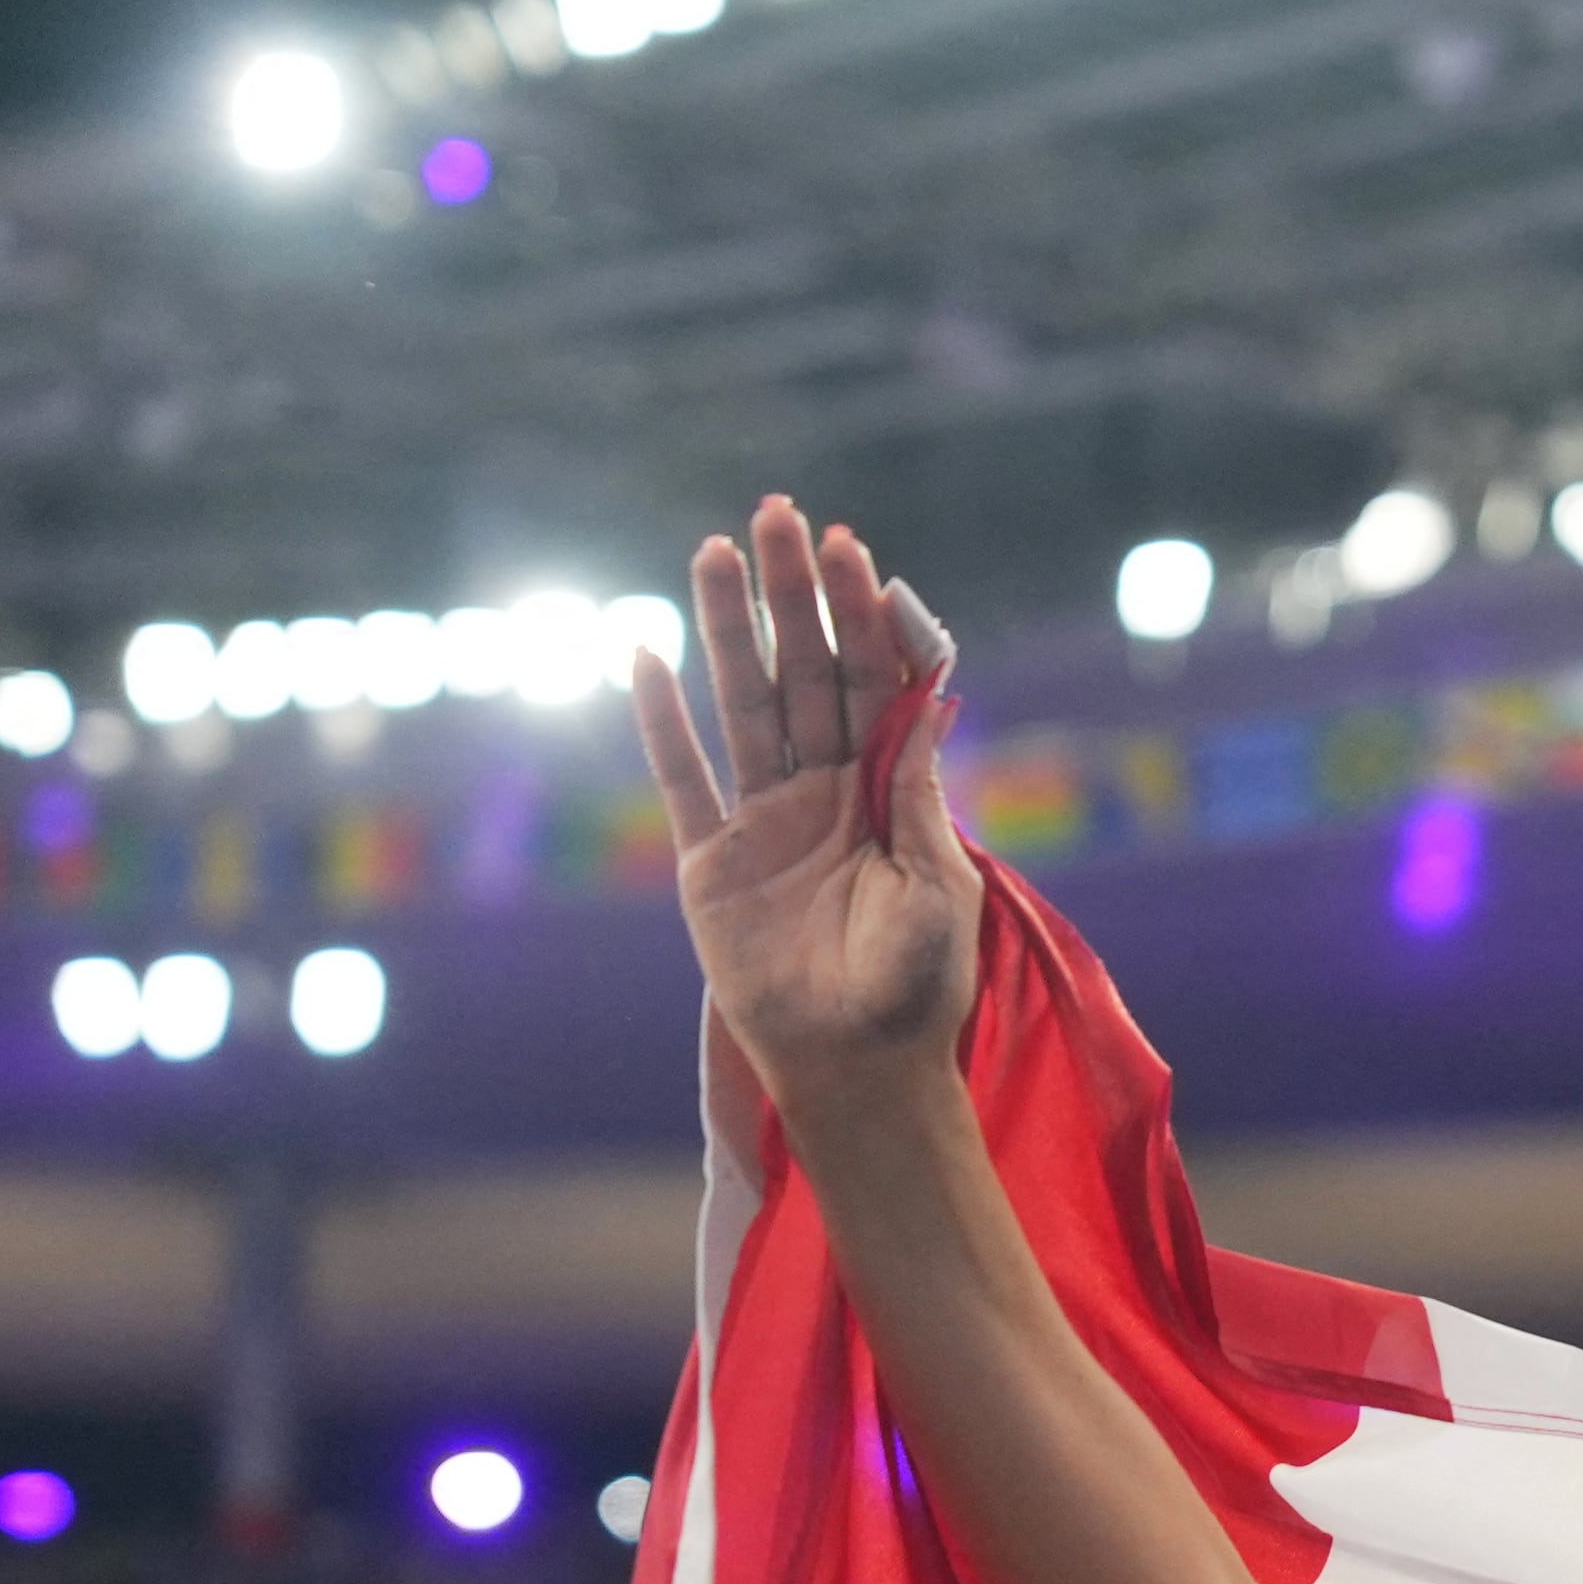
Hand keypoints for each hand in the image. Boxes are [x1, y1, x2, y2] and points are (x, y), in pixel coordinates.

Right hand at [627, 494, 975, 1122]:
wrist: (861, 1068)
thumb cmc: (918, 986)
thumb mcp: (938, 880)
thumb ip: (919, 785)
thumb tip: (932, 690)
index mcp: (889, 791)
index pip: (874, 681)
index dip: (861, 614)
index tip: (850, 548)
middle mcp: (826, 792)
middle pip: (806, 671)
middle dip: (794, 596)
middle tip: (780, 515)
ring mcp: (765, 820)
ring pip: (744, 703)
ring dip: (726, 629)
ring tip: (715, 552)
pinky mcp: (711, 861)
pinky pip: (681, 778)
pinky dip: (661, 721)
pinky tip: (644, 655)